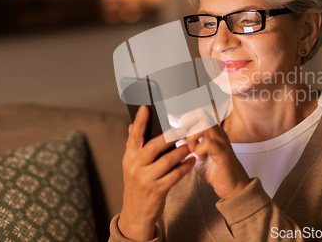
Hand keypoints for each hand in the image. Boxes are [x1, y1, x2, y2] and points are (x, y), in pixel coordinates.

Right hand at [118, 106, 195, 240]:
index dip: (140, 121)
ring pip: (168, 160)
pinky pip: (175, 175)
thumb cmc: (138, 184)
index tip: (145, 107)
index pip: (134, 136)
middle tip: (184, 127)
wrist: (136, 213)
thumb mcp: (131, 165)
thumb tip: (132, 125)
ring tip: (192, 144)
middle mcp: (135, 166)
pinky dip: (185, 167)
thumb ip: (134, 146)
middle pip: (154, 146)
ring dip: (182, 151)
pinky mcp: (157, 190)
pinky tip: (192, 161)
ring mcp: (146, 179)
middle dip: (171, 135)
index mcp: (129, 157)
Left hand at [179, 108, 250, 199]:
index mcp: (212, 132)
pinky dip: (199, 150)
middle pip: (201, 114)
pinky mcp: (223, 153)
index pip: (198, 113)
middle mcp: (218, 133)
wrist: (233, 187)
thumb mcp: (198, 154)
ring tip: (192, 150)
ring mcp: (222, 141)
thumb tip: (175, 136)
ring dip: (192, 137)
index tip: (179, 134)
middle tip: (183, 141)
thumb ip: (188, 144)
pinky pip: (208, 143)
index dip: (185, 120)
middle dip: (187, 126)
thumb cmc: (215, 171)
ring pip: (204, 125)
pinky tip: (200, 159)